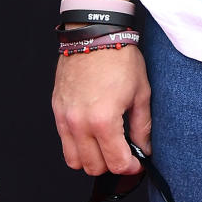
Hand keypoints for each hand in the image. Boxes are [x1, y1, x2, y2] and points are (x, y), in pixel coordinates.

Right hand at [52, 47, 150, 175]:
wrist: (95, 34)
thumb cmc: (119, 58)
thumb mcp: (141, 92)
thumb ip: (142, 126)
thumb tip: (144, 148)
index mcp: (103, 120)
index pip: (116, 162)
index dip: (131, 167)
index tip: (137, 163)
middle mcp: (79, 123)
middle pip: (93, 167)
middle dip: (112, 165)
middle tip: (124, 153)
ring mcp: (65, 118)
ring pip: (74, 161)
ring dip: (92, 159)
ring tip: (106, 145)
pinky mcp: (57, 110)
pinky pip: (64, 142)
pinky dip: (78, 145)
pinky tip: (92, 133)